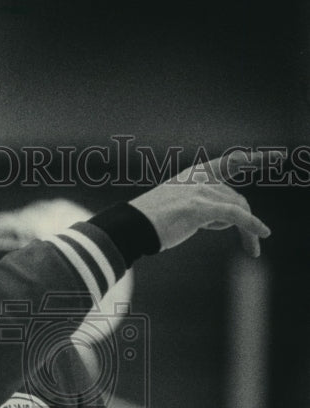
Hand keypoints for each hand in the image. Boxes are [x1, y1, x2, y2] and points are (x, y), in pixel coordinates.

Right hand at [129, 150, 270, 256]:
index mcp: (193, 176)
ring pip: (237, 209)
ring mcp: (199, 192)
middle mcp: (199, 179)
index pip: (230, 162)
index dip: (255, 158)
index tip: (277, 157)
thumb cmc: (149, 225)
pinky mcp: (200, 207)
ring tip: (253, 250)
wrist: (130, 228)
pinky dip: (252, 225)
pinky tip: (262, 235)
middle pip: (236, 197)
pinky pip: (235, 215)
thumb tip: (223, 219)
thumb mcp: (177, 209)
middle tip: (257, 241)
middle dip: (249, 219)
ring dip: (249, 231)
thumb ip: (201, 207)